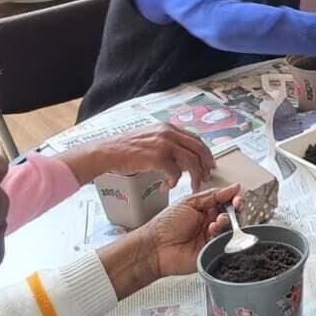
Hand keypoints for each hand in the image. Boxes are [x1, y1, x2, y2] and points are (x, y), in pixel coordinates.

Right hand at [62, 125, 214, 189]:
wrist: (106, 152)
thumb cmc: (125, 149)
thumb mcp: (150, 139)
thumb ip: (167, 144)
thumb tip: (183, 158)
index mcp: (168, 128)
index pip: (196, 139)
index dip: (206, 153)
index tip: (209, 164)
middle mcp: (169, 133)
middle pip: (200, 149)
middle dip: (206, 166)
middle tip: (206, 178)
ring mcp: (164, 144)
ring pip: (192, 162)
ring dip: (195, 177)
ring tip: (192, 187)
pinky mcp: (157, 158)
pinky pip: (176, 173)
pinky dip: (174, 183)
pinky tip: (166, 187)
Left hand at [97, 184, 238, 297]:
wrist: (155, 248)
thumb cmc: (165, 226)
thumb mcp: (189, 202)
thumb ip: (213, 195)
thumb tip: (233, 187)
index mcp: (204, 208)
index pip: (226, 201)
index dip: (234, 198)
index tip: (237, 197)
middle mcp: (209, 222)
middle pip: (232, 214)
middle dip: (236, 209)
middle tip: (236, 206)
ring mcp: (211, 236)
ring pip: (230, 227)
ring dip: (227, 221)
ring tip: (218, 220)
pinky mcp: (212, 250)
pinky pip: (225, 241)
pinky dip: (222, 234)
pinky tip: (212, 230)